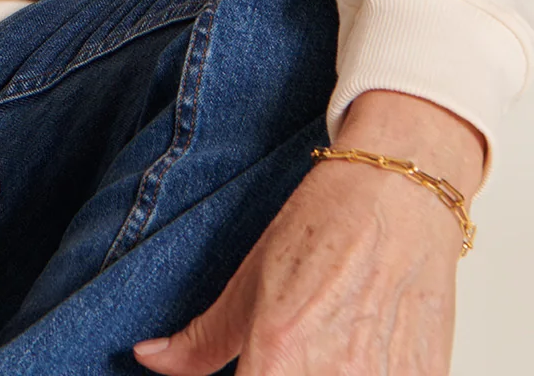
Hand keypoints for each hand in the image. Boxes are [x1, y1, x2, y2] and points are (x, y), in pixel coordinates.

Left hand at [132, 90, 481, 373]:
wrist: (400, 192)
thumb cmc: (324, 225)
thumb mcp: (251, 279)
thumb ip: (200, 340)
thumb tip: (150, 360)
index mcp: (277, 356)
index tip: (244, 367)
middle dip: (273, 373)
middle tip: (281, 353)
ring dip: (322, 372)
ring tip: (322, 343)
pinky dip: (363, 371)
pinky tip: (359, 348)